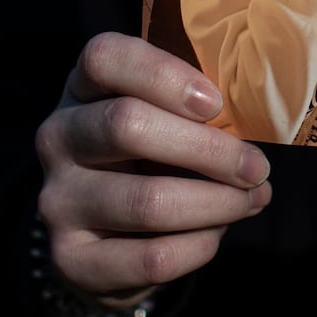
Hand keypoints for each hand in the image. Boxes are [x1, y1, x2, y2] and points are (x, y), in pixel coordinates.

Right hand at [35, 33, 271, 308]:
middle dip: (208, 149)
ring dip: (217, 203)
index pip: (104, 58)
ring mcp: (58, 200)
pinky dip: (200, 245)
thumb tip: (258, 126)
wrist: (104, 241)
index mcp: (82, 88)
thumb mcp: (162, 120)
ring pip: (147, 201)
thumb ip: (194, 109)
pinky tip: (216, 232)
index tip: (216, 103)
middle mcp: (58, 137)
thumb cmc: (150, 158)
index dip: (163, 75)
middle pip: (126, 125)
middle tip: (256, 166)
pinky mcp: (73, 259)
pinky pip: (152, 257)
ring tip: (252, 199)